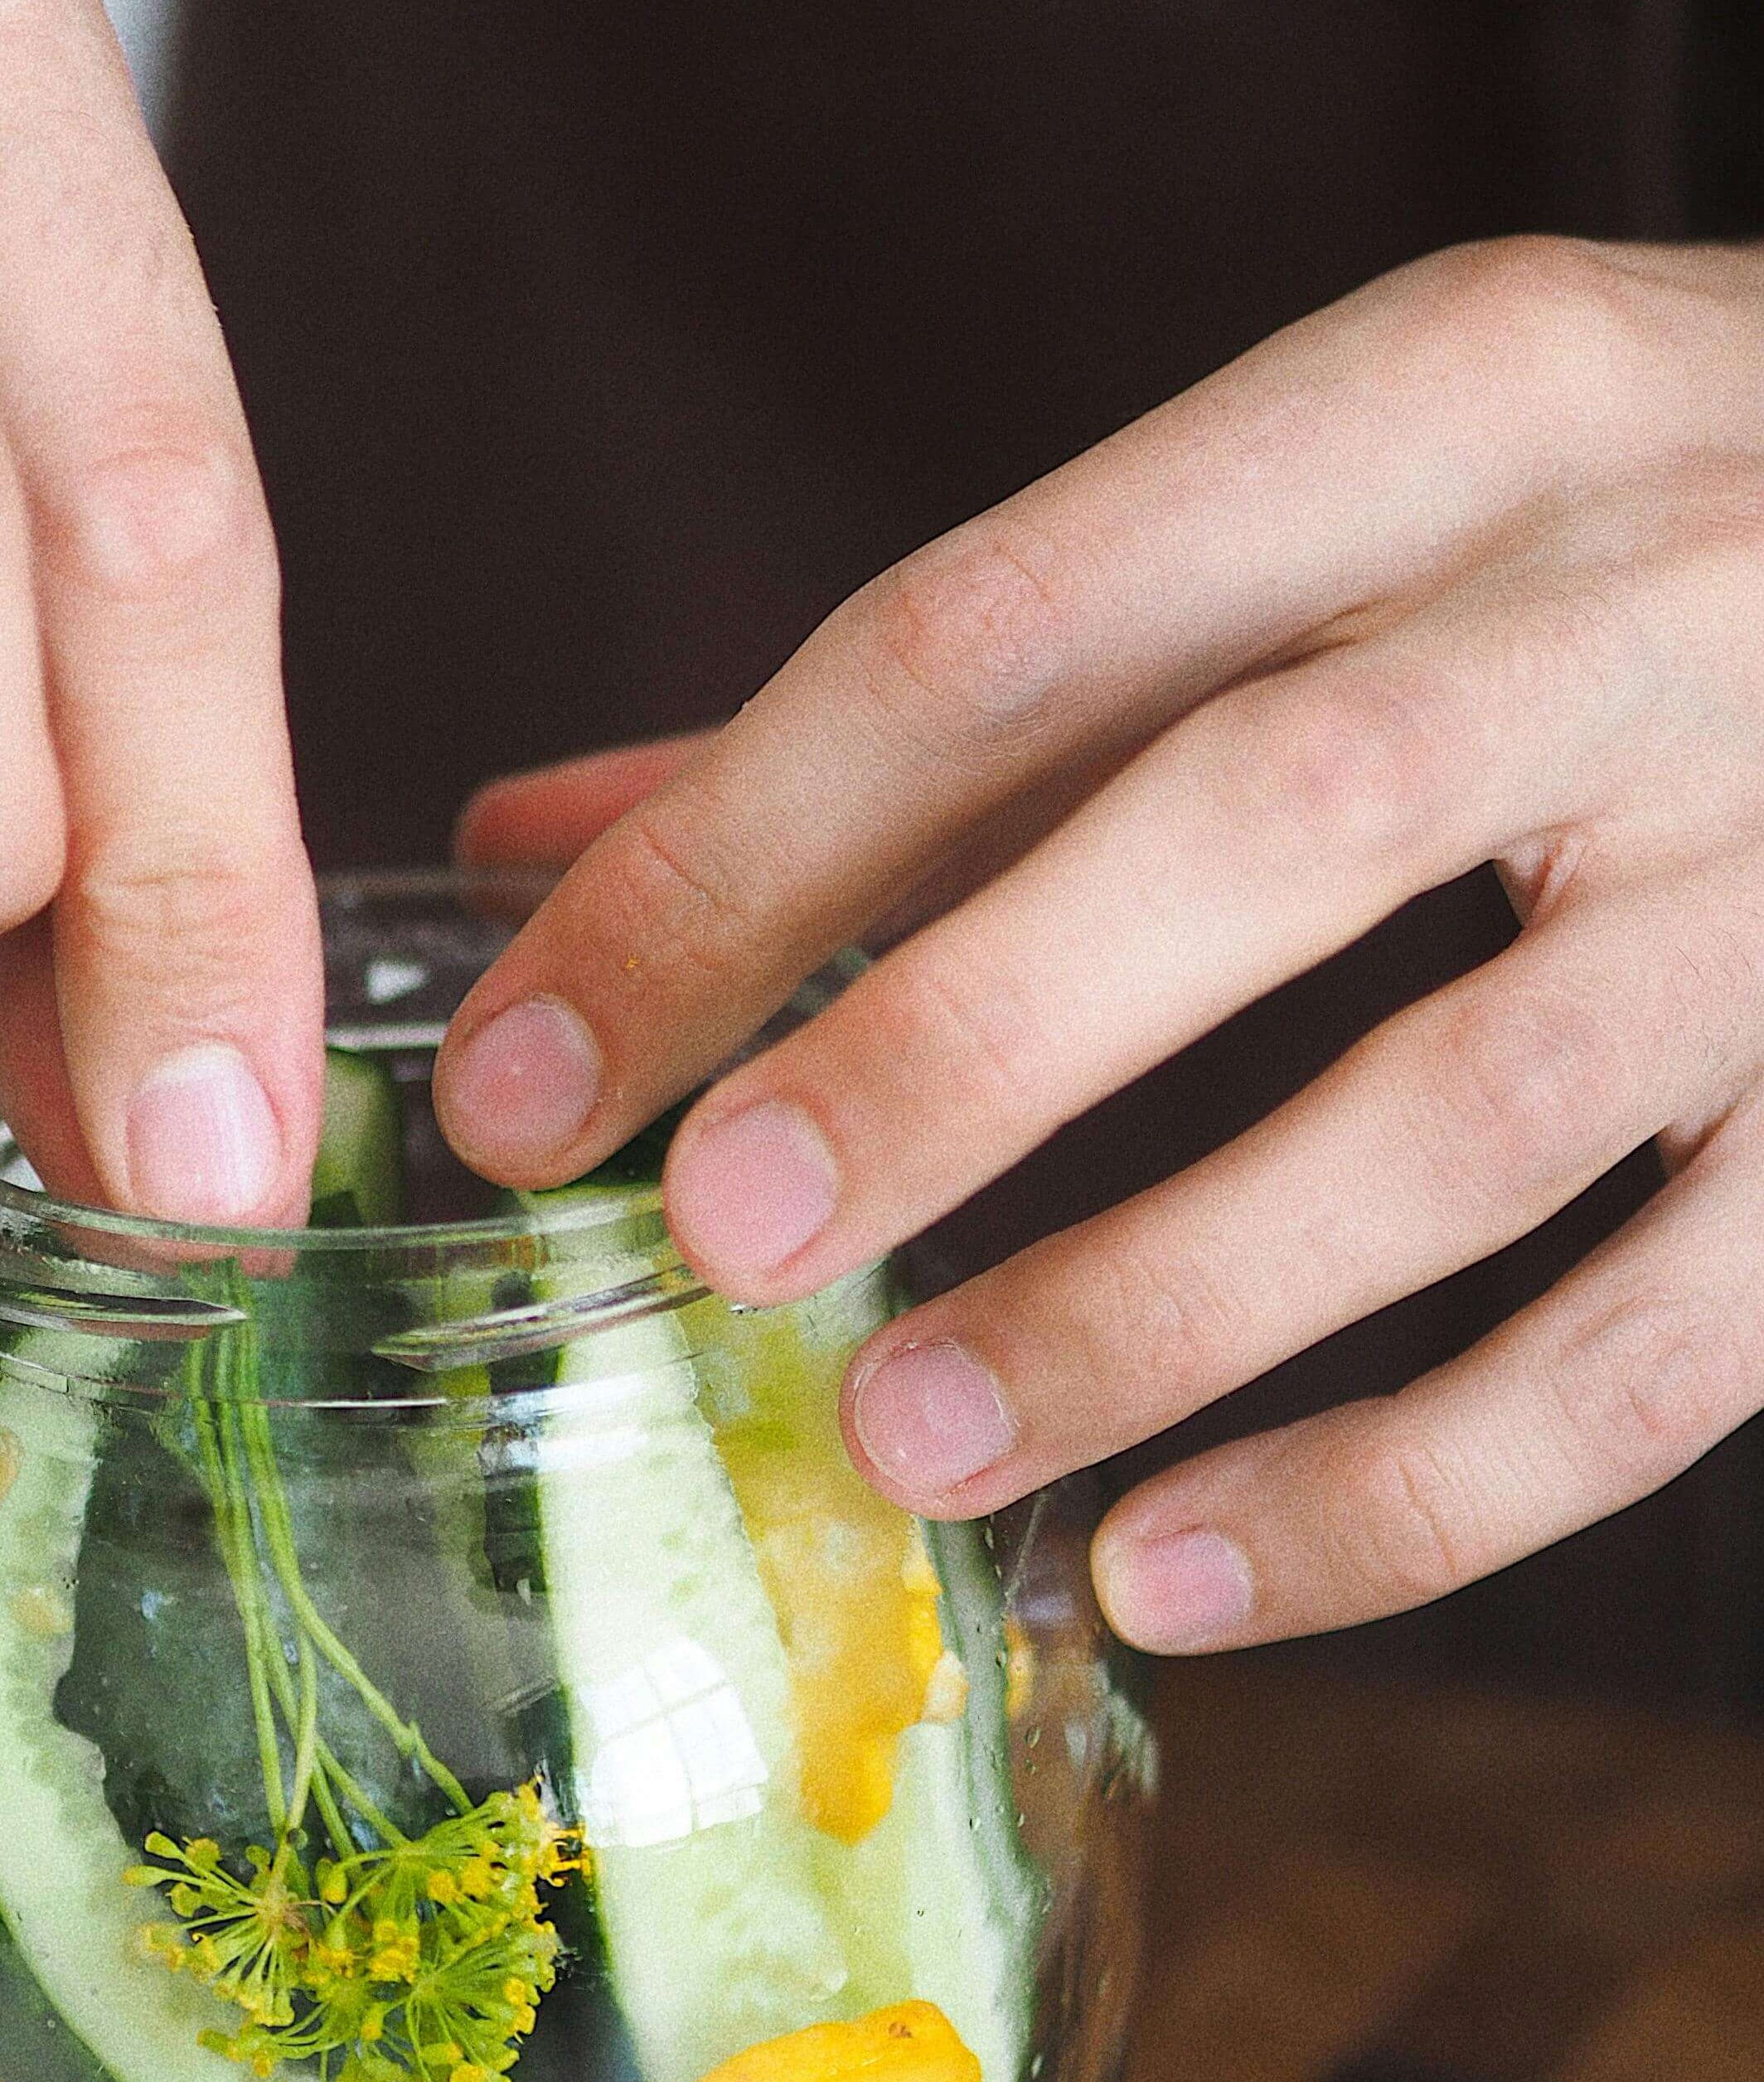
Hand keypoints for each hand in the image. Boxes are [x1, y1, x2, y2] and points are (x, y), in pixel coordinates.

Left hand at [435, 237, 1763, 1650]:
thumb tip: (545, 843)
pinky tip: (1175, 1574)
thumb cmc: (1594, 541)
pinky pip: (1650, 1354)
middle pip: (1259, 829)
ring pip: (1461, 1119)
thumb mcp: (1302, 519)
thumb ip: (938, 709)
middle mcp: (1640, 601)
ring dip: (1152, 1304)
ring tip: (912, 1440)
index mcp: (1441, 409)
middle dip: (948, 1048)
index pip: (1006, 634)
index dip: (732, 866)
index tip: (529, 1074)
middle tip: (718, 1234)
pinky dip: (1402, 1500)